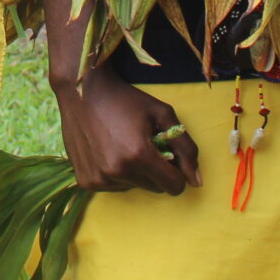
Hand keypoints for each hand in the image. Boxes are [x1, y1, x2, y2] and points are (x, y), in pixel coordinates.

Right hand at [54, 66, 196, 194]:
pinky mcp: (86, 181)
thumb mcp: (162, 114)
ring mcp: (99, 178)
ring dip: (135, 172)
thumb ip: (186, 148)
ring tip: (123, 145)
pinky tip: (108, 151)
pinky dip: (116, 174)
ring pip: (134, 187)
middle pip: (155, 188)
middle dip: (156, 171)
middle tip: (144, 146)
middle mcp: (118, 172)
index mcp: (139, 155)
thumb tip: (197, 182)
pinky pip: (114, 187)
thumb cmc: (126, 99)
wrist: (83, 90)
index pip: (174, 186)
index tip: (168, 156)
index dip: (177, 172)